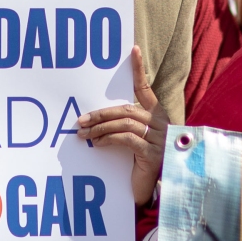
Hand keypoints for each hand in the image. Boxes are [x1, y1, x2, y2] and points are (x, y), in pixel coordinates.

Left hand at [76, 47, 167, 205]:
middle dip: (100, 113)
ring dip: (100, 127)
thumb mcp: (135, 141)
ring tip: (83, 134)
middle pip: (127, 109)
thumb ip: (124, 126)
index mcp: (157, 115)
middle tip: (80, 120)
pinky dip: (109, 139)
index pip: (145, 89)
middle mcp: (161, 123)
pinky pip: (127, 139)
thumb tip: (95, 118)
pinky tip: (98, 144)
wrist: (157, 190)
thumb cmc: (142, 163)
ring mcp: (159, 138)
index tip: (133, 50)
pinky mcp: (153, 154)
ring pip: (125, 122)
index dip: (139, 69)